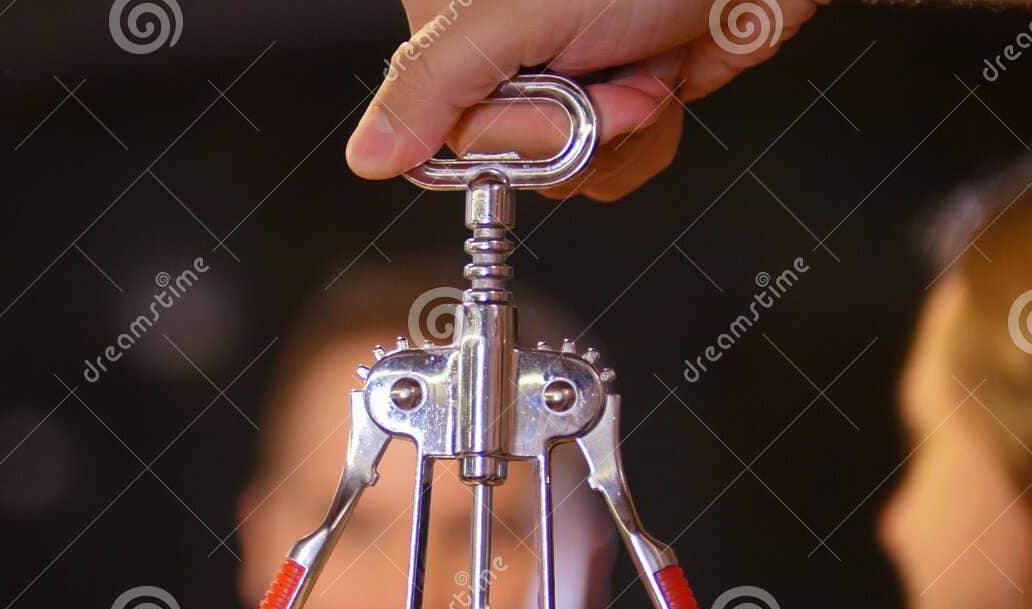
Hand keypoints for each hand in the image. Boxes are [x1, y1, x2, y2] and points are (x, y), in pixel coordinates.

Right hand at [349, 0, 826, 199]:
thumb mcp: (513, 14)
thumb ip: (431, 83)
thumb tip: (367, 155)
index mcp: (455, 22)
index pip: (442, 131)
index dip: (510, 134)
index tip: (553, 102)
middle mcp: (502, 50)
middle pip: (505, 157)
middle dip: (575, 130)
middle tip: (613, 72)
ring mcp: (563, 77)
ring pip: (562, 170)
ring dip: (622, 133)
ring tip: (646, 66)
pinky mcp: (617, 98)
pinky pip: (611, 167)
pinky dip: (651, 138)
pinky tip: (664, 81)